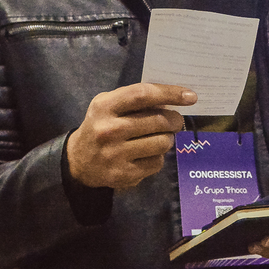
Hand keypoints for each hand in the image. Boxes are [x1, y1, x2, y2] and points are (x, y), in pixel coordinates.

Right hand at [66, 83, 194, 188]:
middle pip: (159, 121)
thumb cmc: (101, 126)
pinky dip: (158, 156)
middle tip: (175, 121)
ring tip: (160, 136)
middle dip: (174, 120)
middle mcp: (109, 130)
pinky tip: (148, 153)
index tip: (190, 97)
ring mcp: (116, 154)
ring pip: (163, 143)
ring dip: (168, 138)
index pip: (143, 94)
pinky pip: (158, 162)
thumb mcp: (108, 105)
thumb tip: (173, 99)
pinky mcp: (124, 174)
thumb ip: (135, 99)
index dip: (170, 93)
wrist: (78, 161)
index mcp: (104, 107)